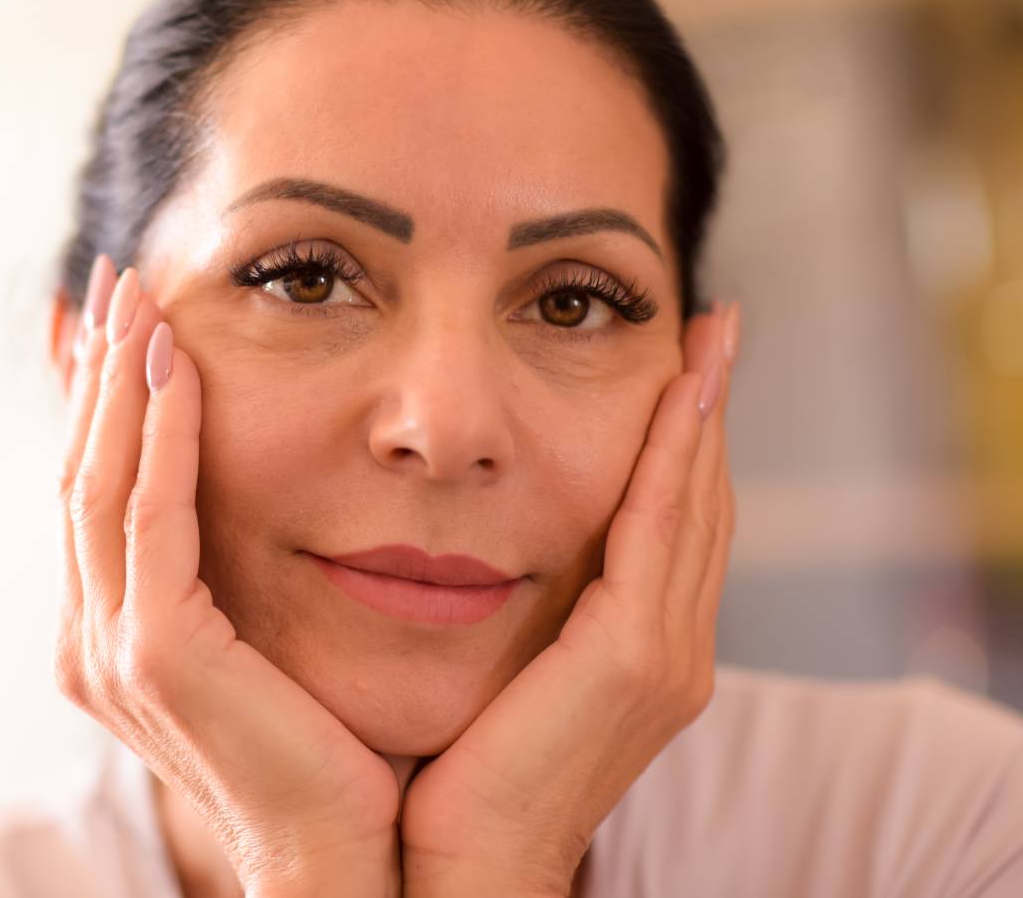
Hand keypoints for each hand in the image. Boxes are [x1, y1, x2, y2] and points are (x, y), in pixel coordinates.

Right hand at [54, 255, 402, 897]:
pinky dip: (162, 436)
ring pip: (101, 483)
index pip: (101, 488)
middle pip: (84, 472)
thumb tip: (269, 493)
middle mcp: (100, 635)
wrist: (349, 852)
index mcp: (124, 630)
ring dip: (119, 384)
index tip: (127, 320)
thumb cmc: (331, 742)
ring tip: (141, 298)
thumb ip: (243, 571)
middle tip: (123, 282)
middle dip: (100, 372)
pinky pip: (153, 520)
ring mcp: (117, 649)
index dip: (106, 400)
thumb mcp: (274, 635)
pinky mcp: (159, 657)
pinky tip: (181, 366)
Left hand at [398, 302, 739, 897]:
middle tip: (714, 330)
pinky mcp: (635, 660)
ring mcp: (666, 656)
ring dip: (701, 418)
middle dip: (709, 412)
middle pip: (700, 502)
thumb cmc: (461, 769)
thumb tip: (480, 539)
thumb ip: (524, 608)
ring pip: (693, 506)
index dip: (684, 442)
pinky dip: (672, 460)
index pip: (674, 520)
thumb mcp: (504, 667)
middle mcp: (674, 647)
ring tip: (707, 341)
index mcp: (642, 648)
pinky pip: (658, 533)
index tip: (684, 367)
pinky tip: (676, 395)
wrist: (460, 868)